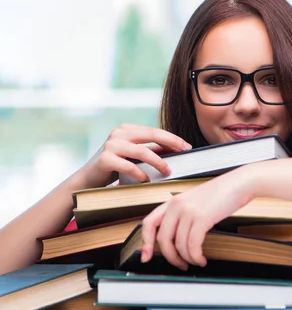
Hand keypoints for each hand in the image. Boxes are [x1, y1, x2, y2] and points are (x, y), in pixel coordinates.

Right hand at [77, 123, 191, 187]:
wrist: (87, 179)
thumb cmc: (115, 167)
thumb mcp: (133, 155)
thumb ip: (150, 151)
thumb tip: (176, 150)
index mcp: (126, 129)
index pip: (154, 130)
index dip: (172, 138)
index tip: (187, 146)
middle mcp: (118, 133)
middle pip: (151, 134)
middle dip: (171, 143)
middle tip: (184, 152)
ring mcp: (111, 145)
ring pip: (142, 152)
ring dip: (158, 162)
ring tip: (168, 171)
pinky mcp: (105, 159)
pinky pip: (128, 166)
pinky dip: (140, 174)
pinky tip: (146, 180)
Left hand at [139, 168, 255, 269]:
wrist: (240, 183)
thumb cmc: (222, 192)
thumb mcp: (196, 201)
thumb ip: (183, 215)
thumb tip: (178, 238)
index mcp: (173, 201)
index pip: (149, 223)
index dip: (145, 242)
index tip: (147, 256)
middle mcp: (177, 205)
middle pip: (163, 239)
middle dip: (171, 257)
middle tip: (179, 265)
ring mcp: (188, 211)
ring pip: (179, 245)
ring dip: (187, 259)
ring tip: (196, 262)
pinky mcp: (202, 218)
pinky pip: (193, 245)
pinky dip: (196, 256)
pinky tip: (201, 259)